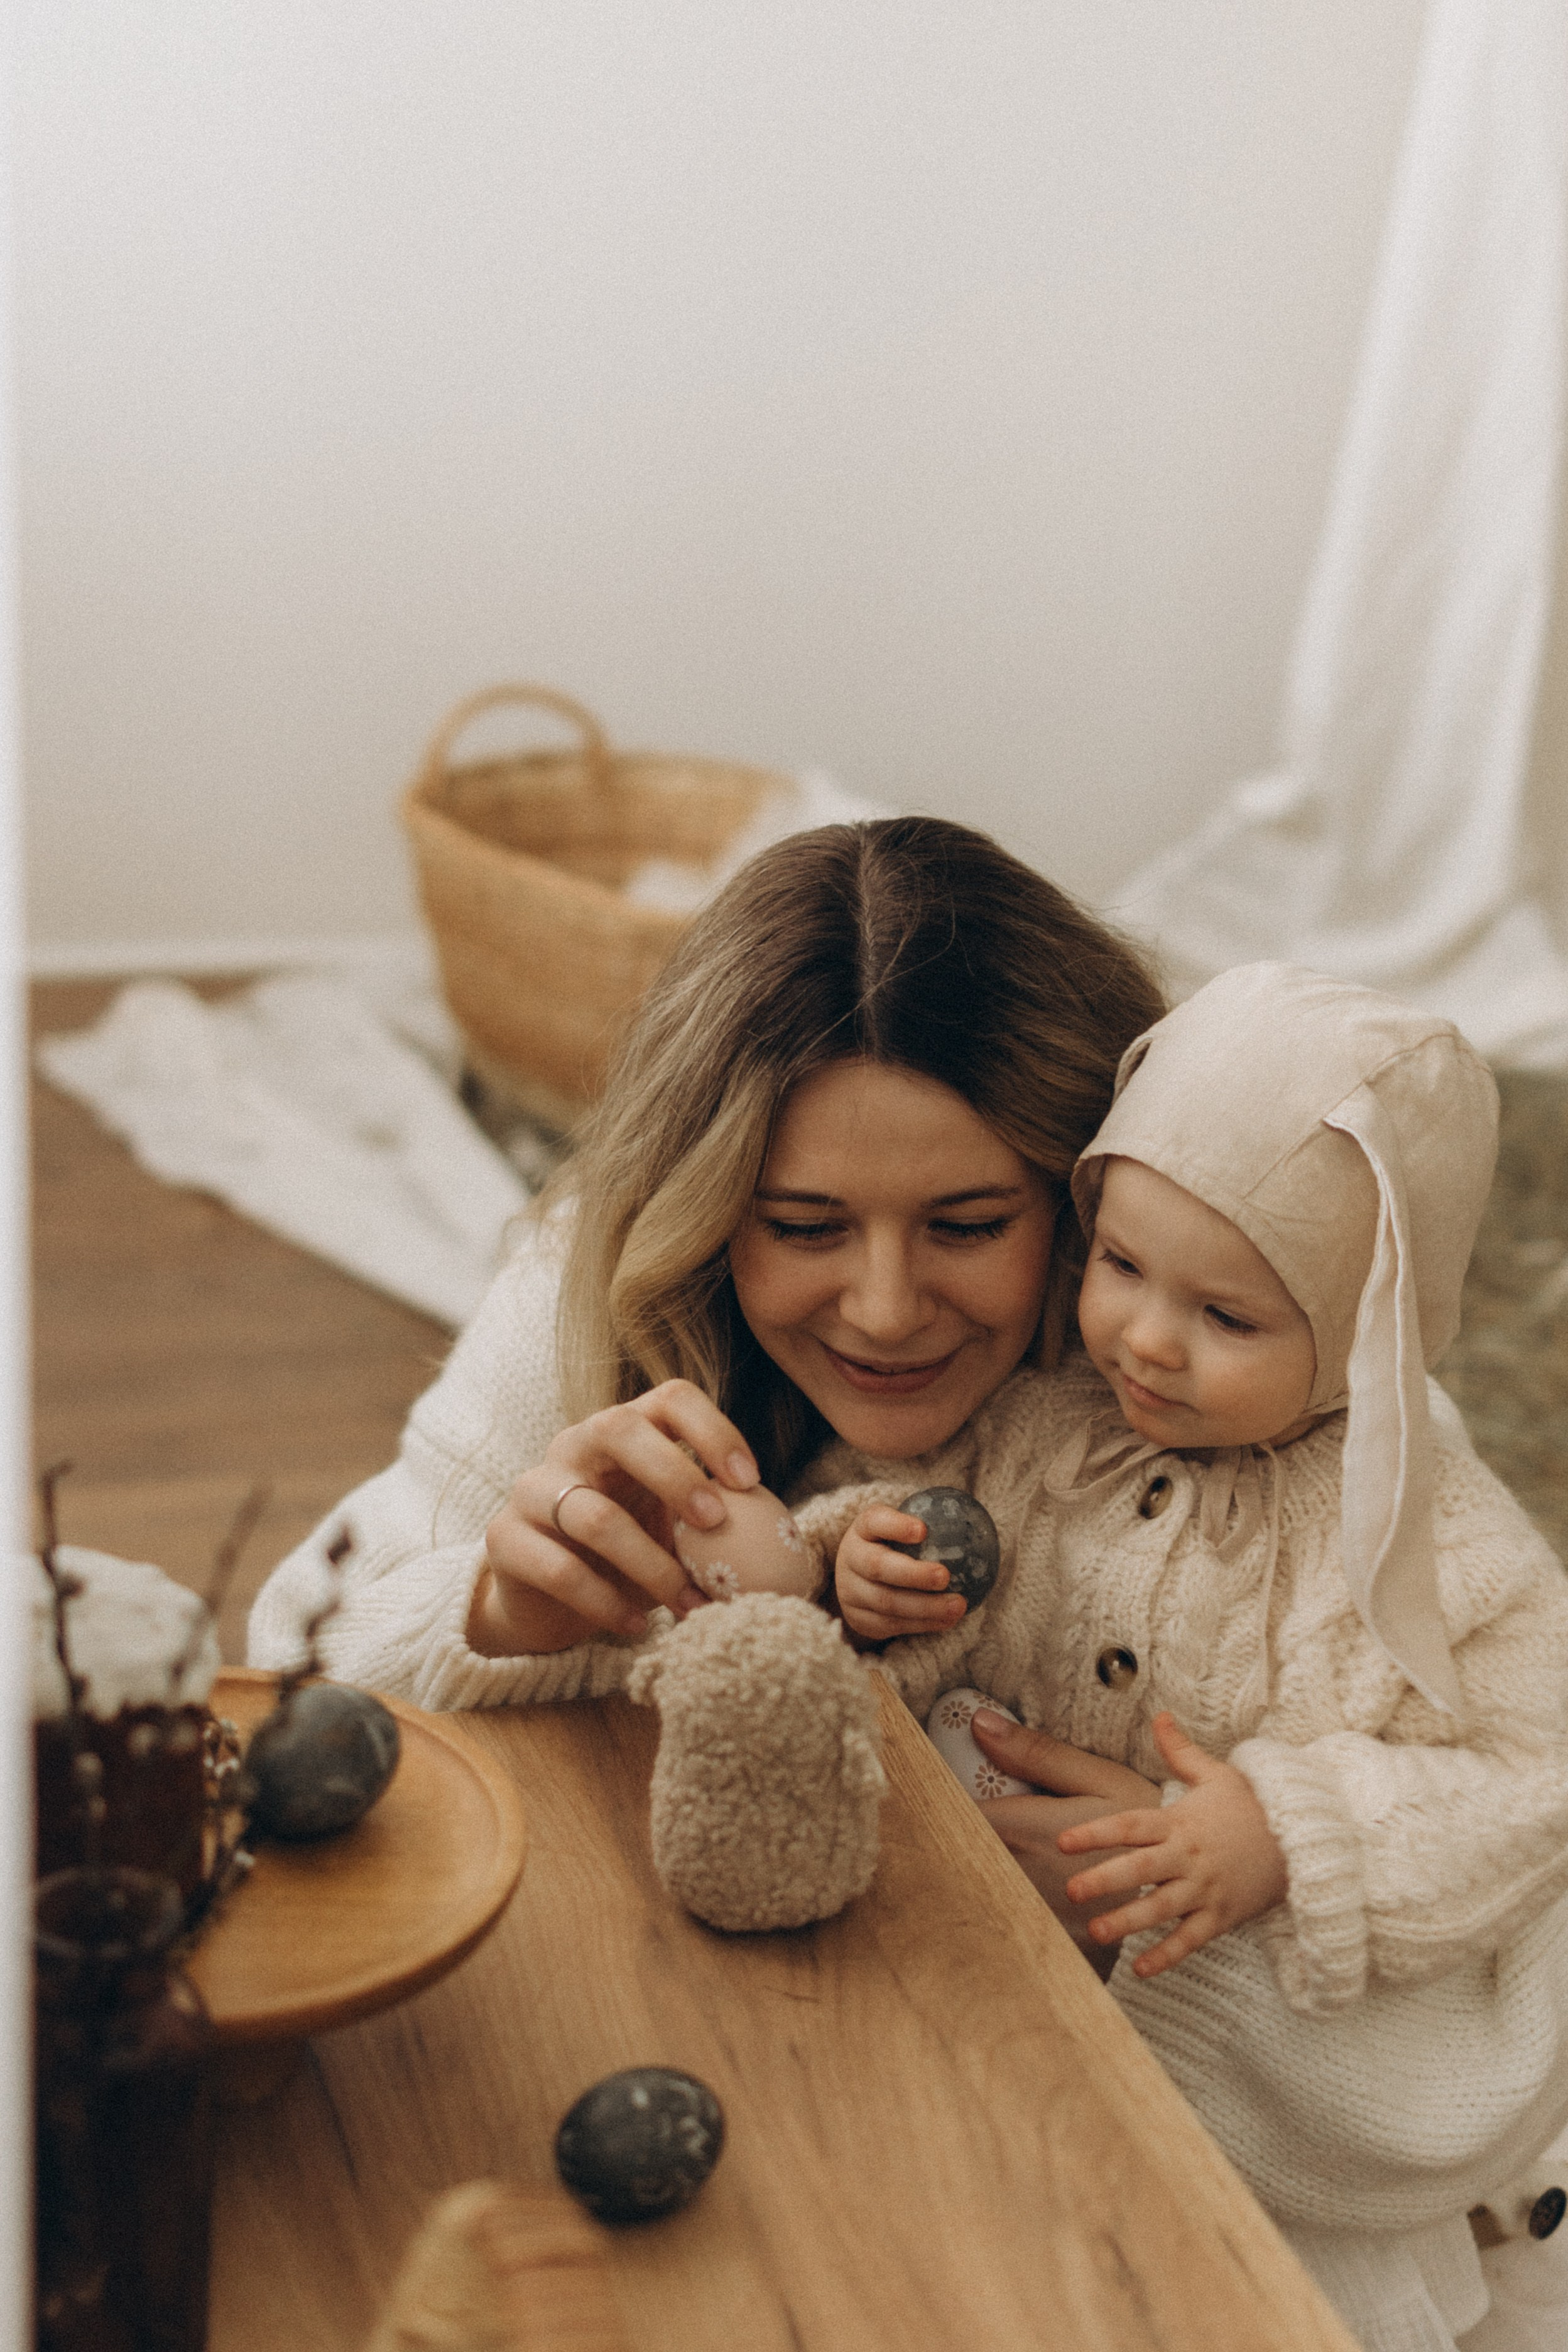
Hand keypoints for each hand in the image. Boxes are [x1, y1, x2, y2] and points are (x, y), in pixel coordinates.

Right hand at [468, 1381, 759, 1655]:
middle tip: (716, 1524)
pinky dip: (606, 1603)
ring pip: (593, 1515)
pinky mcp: (506, 1540)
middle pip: (619, 1428)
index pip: (669, 1397)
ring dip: (652, 1566)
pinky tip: (635, 1626)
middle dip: (676, 1475)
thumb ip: (711, 1519)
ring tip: (688, 1604)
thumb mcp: (670, 1527)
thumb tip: (783, 1539)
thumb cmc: (625, 1551)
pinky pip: (560, 1569)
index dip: (712, 1430)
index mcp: (624, 1430)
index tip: (749, 1481)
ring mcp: (533, 1489)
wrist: (543, 1598)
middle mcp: (574, 1445)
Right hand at [835, 1506, 970, 1644]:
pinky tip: (947, 1620)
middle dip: (914, 1574)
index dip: (896, 1525)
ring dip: (926, 1607)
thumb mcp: (899, 1530)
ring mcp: (851, 1592)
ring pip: (887, 1603)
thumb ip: (924, 1526)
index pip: (874, 1521)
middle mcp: (850, 1559)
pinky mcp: (859, 1619)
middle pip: (878, 1567)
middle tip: (945, 1576)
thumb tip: (974, 1522)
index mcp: (862, 1529)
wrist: (858, 1579)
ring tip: (958, 1605)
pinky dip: (923, 1624)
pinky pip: (892, 1625)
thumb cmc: (893, 1547)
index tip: (924, 1530)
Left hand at [1057, 1713, 1288, 1978]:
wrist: (1304, 1841)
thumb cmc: (1251, 1807)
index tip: (1063, 1841)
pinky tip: (1139, 1969)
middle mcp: (1189, 1857)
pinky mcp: (1222, 1916)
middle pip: (1142, 1868)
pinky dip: (1167, 1956)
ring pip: (1162, 1909)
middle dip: (1106, 1880)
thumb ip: (1180, 1750)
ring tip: (1096, 1932)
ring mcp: (1206, 1889)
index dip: (1097, 1832)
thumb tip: (1159, 1715)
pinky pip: (1191, 1940)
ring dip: (1129, 1922)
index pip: (1132, 1826)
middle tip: (1071, 1891)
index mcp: (1180, 1822)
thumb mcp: (1216, 1774)